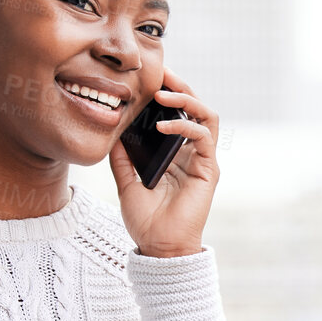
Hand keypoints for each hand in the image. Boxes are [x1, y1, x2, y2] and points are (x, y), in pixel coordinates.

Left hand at [107, 66, 218, 257]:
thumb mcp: (126, 182)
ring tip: (163, 93)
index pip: (176, 114)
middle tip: (160, 73)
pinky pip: (203, 136)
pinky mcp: (208, 169)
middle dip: (178, 87)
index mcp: (174, 155)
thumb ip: (122, 158)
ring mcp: (202, 160)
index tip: (147, 80)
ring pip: (205, 115)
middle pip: (193, 108)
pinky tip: (165, 125)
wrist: (159, 248)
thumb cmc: (146, 221)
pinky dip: (185, 125)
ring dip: (187, 99)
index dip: (166, 94)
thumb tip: (113, 133)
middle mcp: (191, 153)